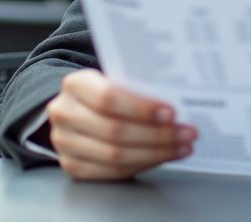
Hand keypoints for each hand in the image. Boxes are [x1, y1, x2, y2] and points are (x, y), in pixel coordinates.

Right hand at [46, 69, 196, 180]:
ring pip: (115, 155)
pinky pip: (112, 172)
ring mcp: (65, 143)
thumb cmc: (106, 91)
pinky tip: (163, 156)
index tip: (171, 113)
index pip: (107, 97)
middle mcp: (64, 113)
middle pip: (114, 130)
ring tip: (181, 146)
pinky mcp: (73, 166)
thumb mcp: (116, 79)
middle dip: (157, 134)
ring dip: (155, 152)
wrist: (79, 109)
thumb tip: (176, 102)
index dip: (140, 108)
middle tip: (186, 133)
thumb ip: (137, 87)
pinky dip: (142, 164)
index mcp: (75, 85)